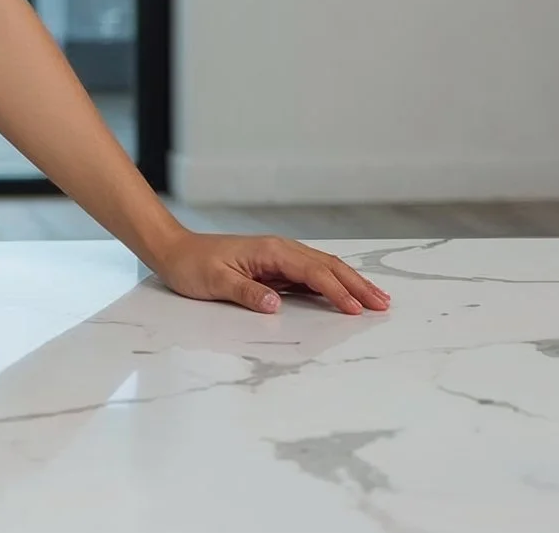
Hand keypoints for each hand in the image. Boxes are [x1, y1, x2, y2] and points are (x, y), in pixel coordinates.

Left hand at [148, 231, 390, 315]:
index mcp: (270, 251)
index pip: (313, 272)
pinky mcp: (275, 265)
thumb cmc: (192, 266)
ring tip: (376, 299)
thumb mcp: (215, 283)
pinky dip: (332, 283)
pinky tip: (344, 294)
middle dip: (357, 284)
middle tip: (383, 304)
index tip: (356, 308)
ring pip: (323, 268)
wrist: (175, 250)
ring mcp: (279, 256)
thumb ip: (246, 293)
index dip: (336, 290)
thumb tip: (277, 304)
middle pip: (327, 266)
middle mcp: (280, 249)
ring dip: (350, 282)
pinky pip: (311, 274)